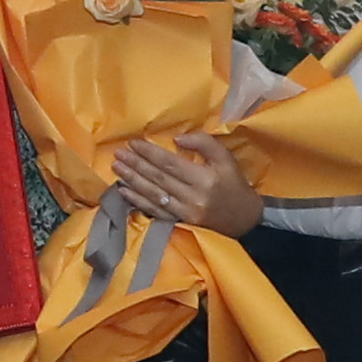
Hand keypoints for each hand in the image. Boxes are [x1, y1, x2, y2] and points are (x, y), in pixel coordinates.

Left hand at [108, 134, 264, 238]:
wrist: (245, 220)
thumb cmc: (234, 185)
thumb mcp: (226, 159)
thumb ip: (205, 144)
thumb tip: (177, 138)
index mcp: (205, 179)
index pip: (170, 163)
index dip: (150, 153)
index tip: (133, 143)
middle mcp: (192, 197)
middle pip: (158, 178)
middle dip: (136, 164)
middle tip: (118, 153)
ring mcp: (184, 213)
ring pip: (153, 194)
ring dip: (132, 180)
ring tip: (117, 167)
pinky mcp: (179, 224)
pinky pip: (154, 211)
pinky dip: (137, 200)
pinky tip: (123, 191)